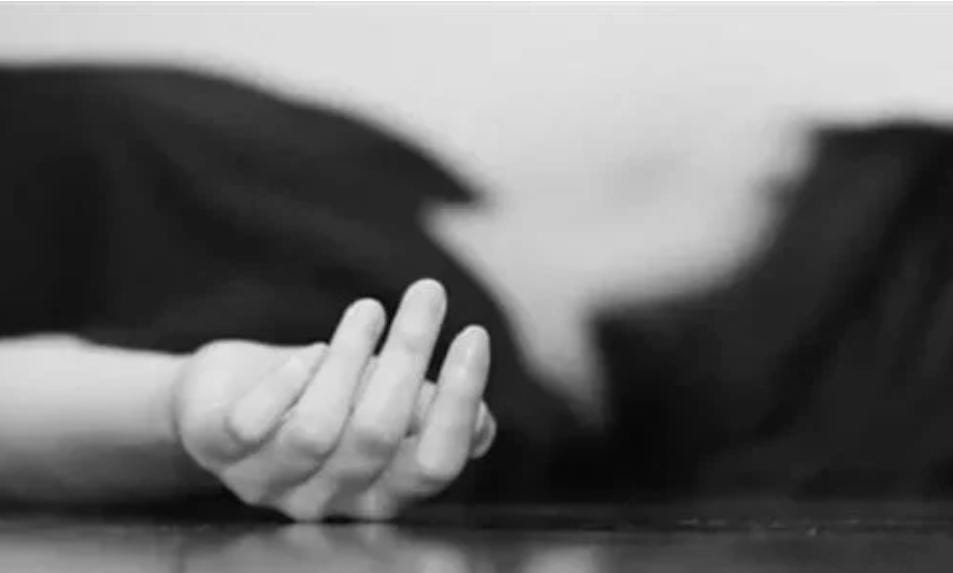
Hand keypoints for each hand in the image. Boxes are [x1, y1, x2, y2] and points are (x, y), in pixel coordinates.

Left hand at [171, 279, 495, 520]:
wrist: (226, 396)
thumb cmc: (318, 396)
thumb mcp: (378, 403)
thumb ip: (424, 416)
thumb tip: (483, 425)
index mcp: (378, 495)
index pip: (432, 465)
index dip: (458, 402)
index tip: (472, 335)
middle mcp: (327, 500)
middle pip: (378, 436)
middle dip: (408, 355)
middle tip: (428, 293)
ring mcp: (268, 481)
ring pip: (319, 430)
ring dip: (349, 357)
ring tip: (369, 309)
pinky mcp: (219, 451)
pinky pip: (254, 422)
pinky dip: (288, 378)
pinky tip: (310, 351)